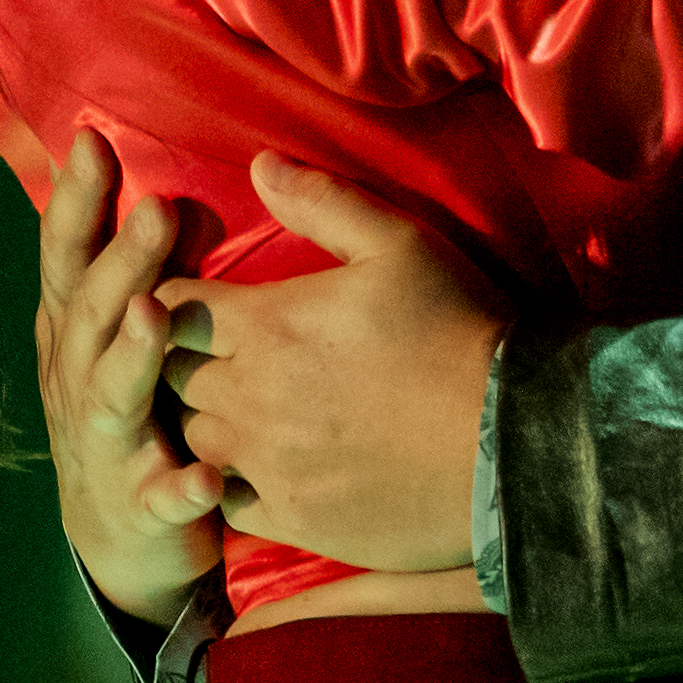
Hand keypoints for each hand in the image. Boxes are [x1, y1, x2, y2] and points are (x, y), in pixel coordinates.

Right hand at [34, 129, 224, 623]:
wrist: (123, 544)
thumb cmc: (136, 413)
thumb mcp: (122, 337)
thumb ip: (140, 272)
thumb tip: (170, 192)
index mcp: (77, 335)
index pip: (70, 258)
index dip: (78, 203)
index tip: (93, 140)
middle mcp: (78, 384)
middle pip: (91, 316)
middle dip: (119, 262)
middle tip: (158, 210)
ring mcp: (104, 447)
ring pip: (110, 397)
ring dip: (130, 358)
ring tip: (156, 317)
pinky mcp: (140, 511)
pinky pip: (159, 499)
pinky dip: (179, 488)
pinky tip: (207, 478)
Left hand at [159, 157, 507, 570]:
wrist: (513, 440)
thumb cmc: (460, 329)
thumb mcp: (401, 244)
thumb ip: (322, 202)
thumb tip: (259, 164)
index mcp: (266, 324)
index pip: (171, 306)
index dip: (172, 298)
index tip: (192, 299)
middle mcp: (249, 397)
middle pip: (169, 376)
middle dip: (181, 359)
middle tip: (210, 353)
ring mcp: (267, 464)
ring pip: (193, 440)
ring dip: (204, 420)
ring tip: (235, 408)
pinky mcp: (292, 517)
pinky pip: (226, 504)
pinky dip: (232, 483)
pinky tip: (263, 467)